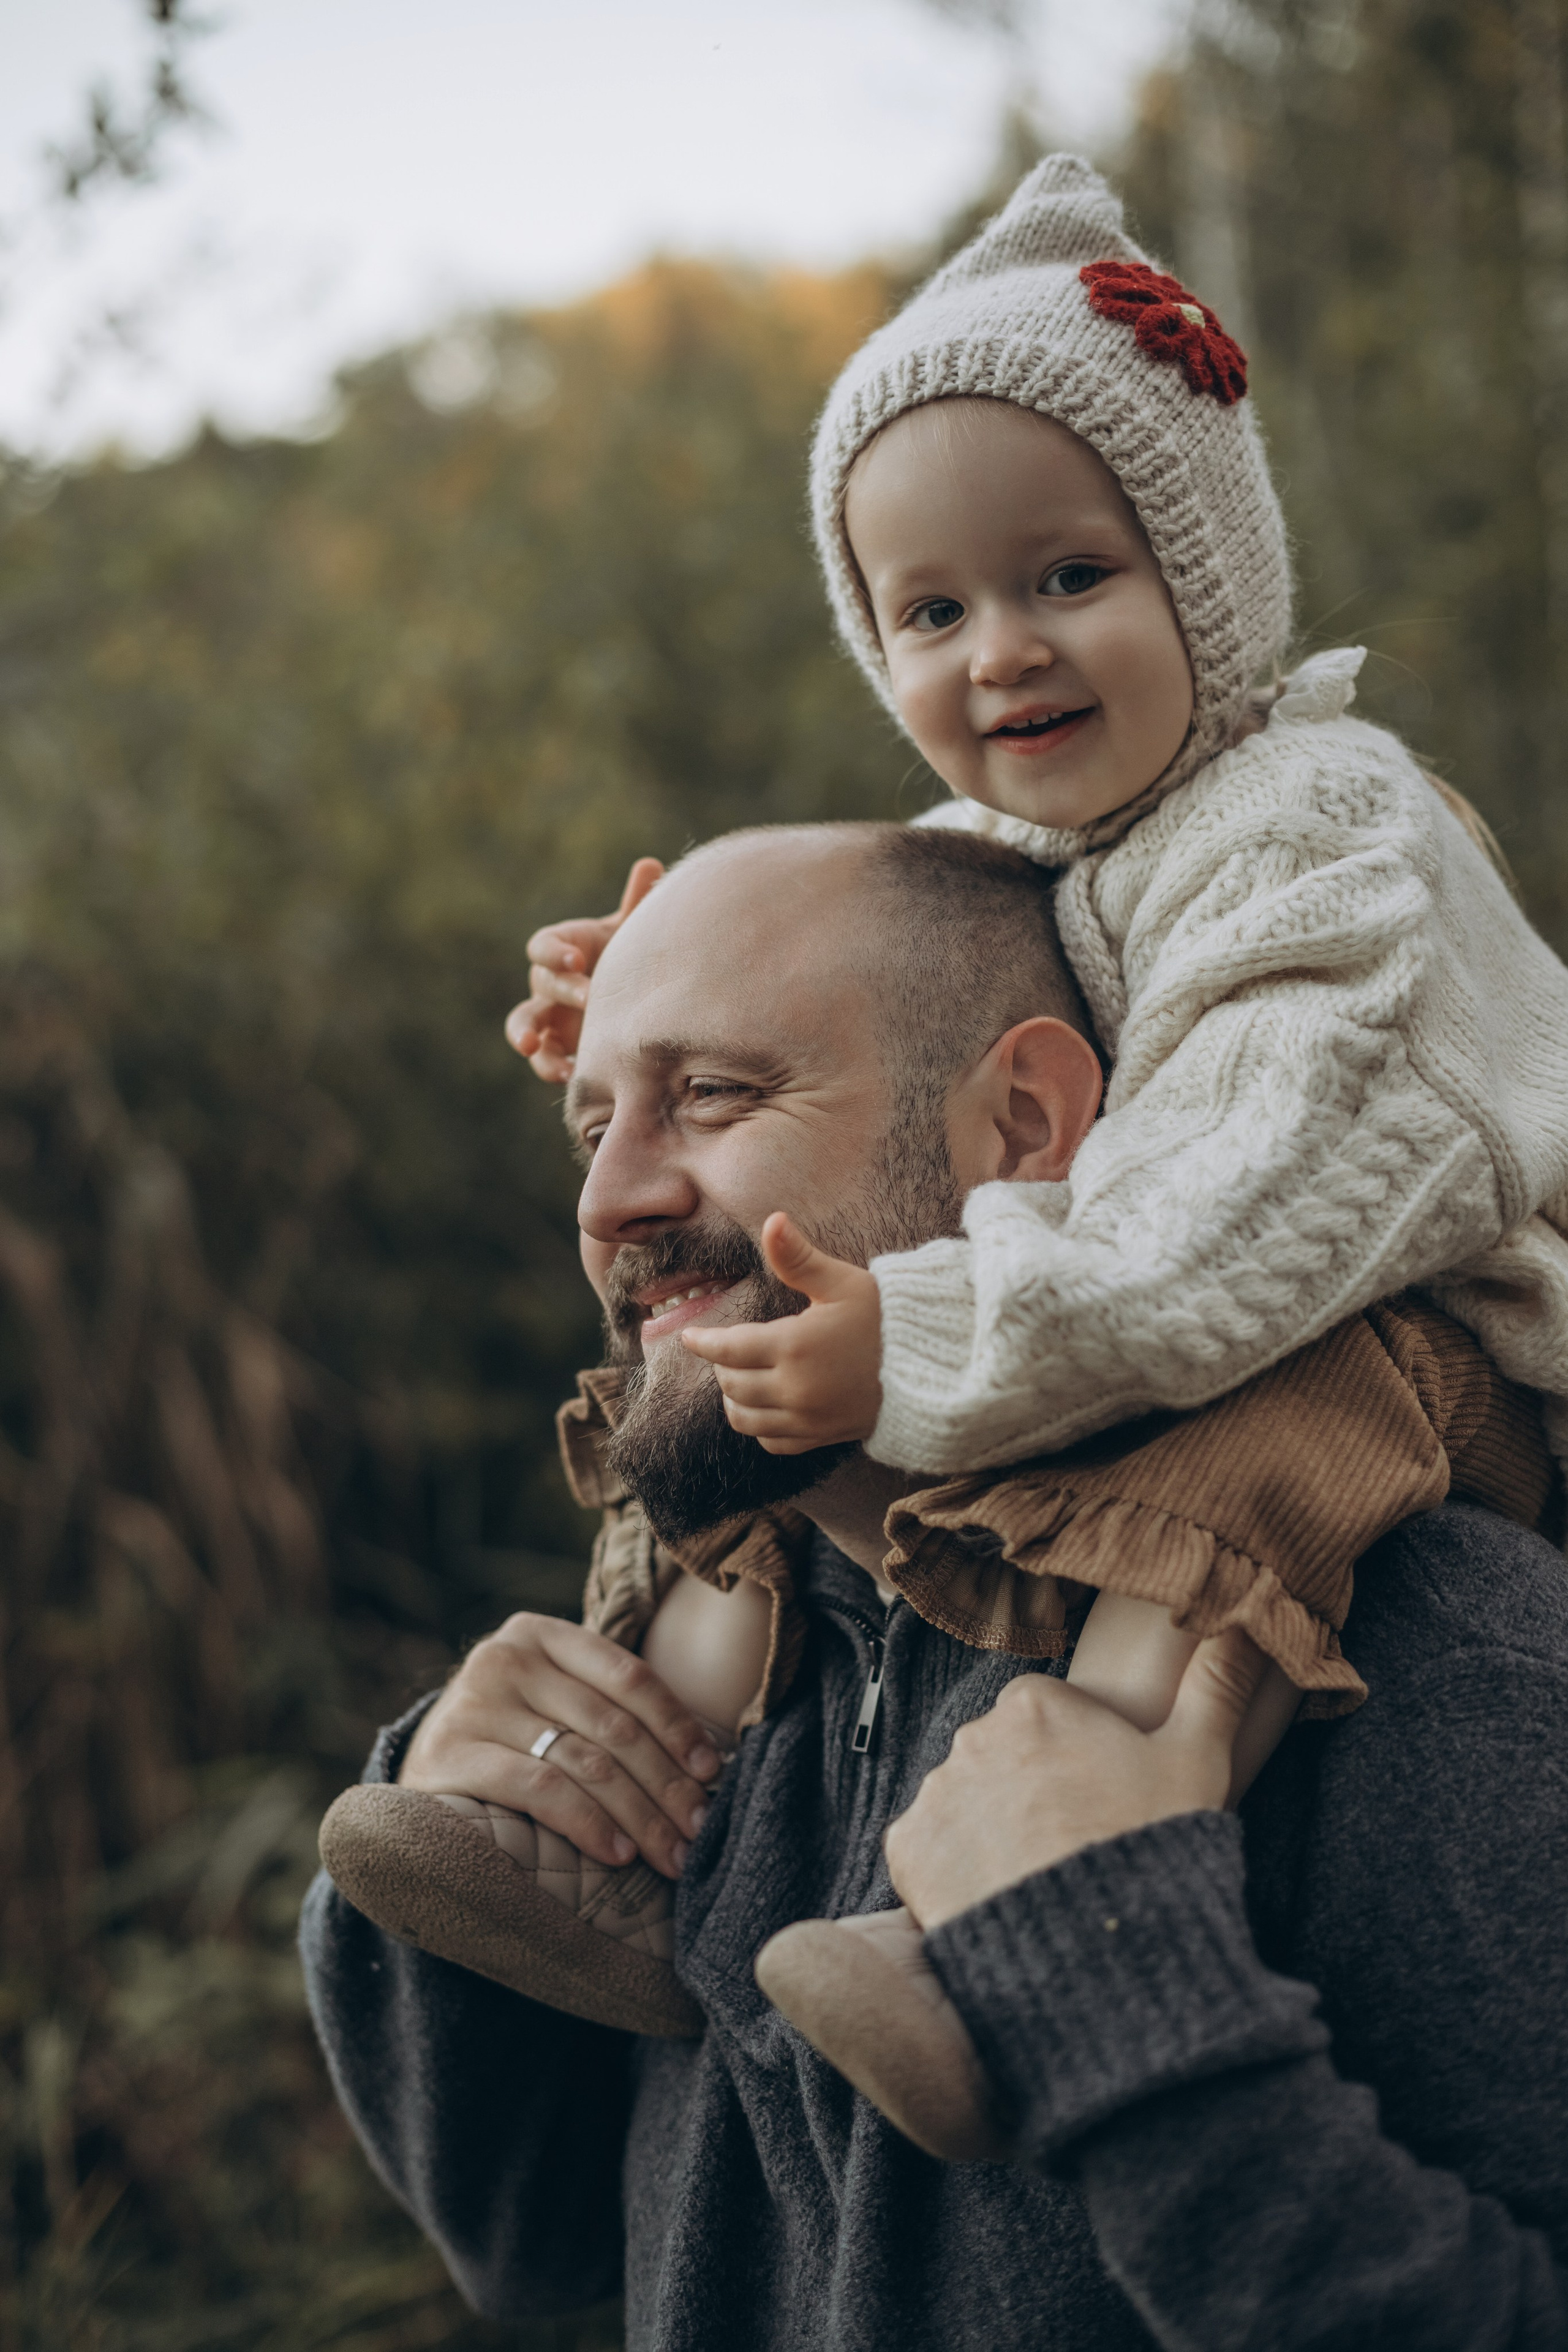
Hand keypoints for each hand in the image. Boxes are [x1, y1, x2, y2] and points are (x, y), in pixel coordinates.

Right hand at [399, 1610, 722, 1877]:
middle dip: (667, 1784)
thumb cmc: (508, 1741)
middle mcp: (504, 1658)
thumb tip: (706, 1762)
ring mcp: (474, 1704)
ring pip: (585, 1762)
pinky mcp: (451, 1754)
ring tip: (671, 1853)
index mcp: (540, 1634)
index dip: (678, 1725)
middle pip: (613, 1725)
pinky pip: (541, 1790)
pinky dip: (588, 1824)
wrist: (418, 1774)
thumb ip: (610, 1711)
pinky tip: (617, 1853)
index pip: (629, 1676)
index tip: (712, 1772)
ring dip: (639, 1815)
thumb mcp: (554, 1706)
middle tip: (700, 1828)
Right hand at [504, 857, 663, 1081]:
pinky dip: (550, 1065)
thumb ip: (638, 903)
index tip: (576, 958)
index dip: (555, 952)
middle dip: (562, 989)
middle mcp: (549, 981)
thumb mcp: (633, 932)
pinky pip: (543, 1056)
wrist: (631, 993)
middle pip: (540, 983)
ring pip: (523, 1024)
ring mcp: (549, 1016)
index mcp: (563, 948)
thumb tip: (652, 865)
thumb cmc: (627, 954)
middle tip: (589, 998)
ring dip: (524, 1034)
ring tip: (531, 1048)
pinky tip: (569, 1075)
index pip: (543, 946)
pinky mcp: (556, 1045)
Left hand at [681, 1212, 882, 1453]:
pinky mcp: (822, 1435)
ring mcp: (808, 1418)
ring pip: (746, 1419)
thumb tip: (772, 1220)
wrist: (933, 1366)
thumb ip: (798, 1258)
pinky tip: (765, 1408)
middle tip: (725, 1349)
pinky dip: (760, 1428)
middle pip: (732, 1384)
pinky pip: (773, 1442)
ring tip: (738, 1378)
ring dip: (734, 1399)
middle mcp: (794, 1389)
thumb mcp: (843, 1282)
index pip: (728, 1349)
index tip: (689, 1336)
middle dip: (721, 1366)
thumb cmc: (887, 1318)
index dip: (703, 1342)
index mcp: (794, 1346)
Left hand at [884, 1628, 1271, 1929]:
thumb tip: (1245, 1622)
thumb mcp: (1197, 1760)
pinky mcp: (907, 1850)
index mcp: (1034, 1703)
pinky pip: (928, 1848)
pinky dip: (953, 1869)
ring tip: (1039, 1874)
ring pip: (965, 1802)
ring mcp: (936, 1794)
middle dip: (1029, 1790)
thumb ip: (1216, 1683)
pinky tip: (999, 1894)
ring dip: (990, 1828)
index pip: (1046, 1716)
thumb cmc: (1153, 1848)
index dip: (1078, 1758)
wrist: (1103, 1954)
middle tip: (1073, 1841)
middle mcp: (972, 1736)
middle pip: (1001, 1756)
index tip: (1101, 1799)